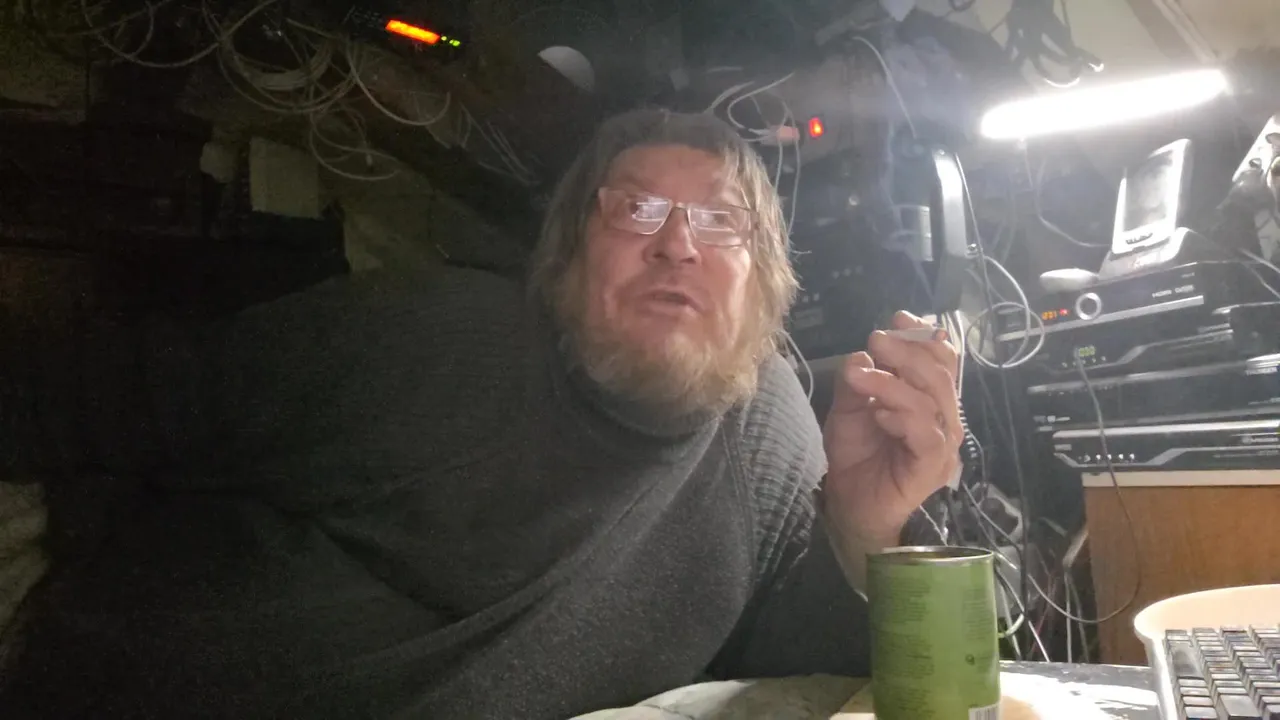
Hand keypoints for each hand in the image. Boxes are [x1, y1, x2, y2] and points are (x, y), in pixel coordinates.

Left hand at [822, 310, 962, 544]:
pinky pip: (927, 434)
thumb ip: (858, 380)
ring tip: (862, 377)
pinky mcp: (934, 467)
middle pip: (940, 375)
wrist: (849, 502)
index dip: (924, 336)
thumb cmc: (856, 453)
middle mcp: (944, 418)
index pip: (942, 360)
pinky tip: (879, 414)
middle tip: (877, 341)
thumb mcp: (849, 406)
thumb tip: (862, 354)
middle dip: (908, 351)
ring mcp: (943, 443)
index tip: (898, 318)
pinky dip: (903, 418)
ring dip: (894, 383)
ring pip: (932, 401)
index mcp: (929, 398)